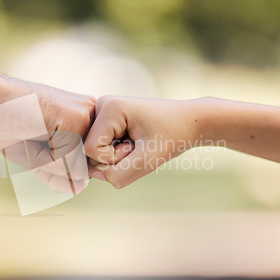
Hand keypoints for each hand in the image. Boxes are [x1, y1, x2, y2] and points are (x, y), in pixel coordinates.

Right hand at [0, 71, 95, 192]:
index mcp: (86, 123)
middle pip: (85, 169)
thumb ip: (59, 175)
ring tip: (34, 132)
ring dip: (47, 161)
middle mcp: (92, 117)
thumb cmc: (10, 124)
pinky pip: (68, 160)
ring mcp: (87, 116)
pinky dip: (44, 156)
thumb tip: (80, 188)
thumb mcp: (37, 157)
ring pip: (78, 168)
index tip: (36, 139)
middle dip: (53, 165)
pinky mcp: (77, 119)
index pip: (86, 167)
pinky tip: (34, 130)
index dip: (56, 166)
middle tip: (33, 136)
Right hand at [84, 95, 201, 188]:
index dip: (114, 159)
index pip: (91, 150)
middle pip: (90, 151)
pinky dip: (117, 153)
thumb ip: (119, 174)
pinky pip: (100, 148)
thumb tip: (93, 174)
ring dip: (117, 157)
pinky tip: (133, 143)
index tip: (138, 147)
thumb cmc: (173, 136)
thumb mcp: (149, 160)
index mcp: (110, 107)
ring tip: (138, 144)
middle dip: (115, 158)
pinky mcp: (105, 119)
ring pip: (94, 152)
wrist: (189, 121)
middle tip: (140, 145)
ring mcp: (102, 111)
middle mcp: (101, 105)